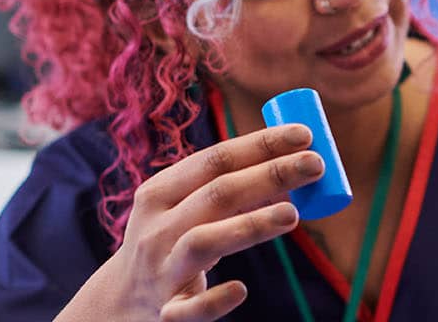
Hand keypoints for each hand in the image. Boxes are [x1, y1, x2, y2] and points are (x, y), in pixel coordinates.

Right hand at [55, 124, 325, 321]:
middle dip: (270, 174)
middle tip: (316, 164)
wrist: (121, 300)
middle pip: (217, 194)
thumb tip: (295, 171)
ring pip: (204, 242)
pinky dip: (215, 300)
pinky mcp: (169, 312)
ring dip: (249, 225)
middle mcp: (158, 228)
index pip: (214, 159)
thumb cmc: (170, 242)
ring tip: (293, 214)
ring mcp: (162, 269)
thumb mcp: (184, 209)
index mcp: (159, 193)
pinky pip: (190, 309)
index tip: (304, 135)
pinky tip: (240, 289)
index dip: (260, 145)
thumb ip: (229, 190)